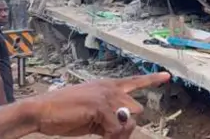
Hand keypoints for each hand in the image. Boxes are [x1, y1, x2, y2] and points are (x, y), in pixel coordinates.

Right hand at [31, 73, 170, 137]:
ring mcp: (106, 96)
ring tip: (104, 135)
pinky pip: (117, 128)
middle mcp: (109, 88)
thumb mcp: (91, 114)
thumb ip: (108, 116)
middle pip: (136, 109)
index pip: (134, 81)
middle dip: (126, 126)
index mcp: (107, 86)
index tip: (167, 76)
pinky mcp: (100, 106)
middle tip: (109, 135)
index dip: (152, 79)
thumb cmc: (63, 114)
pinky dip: (111, 137)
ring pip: (129, 119)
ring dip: (119, 133)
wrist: (41, 111)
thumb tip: (121, 126)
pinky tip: (99, 135)